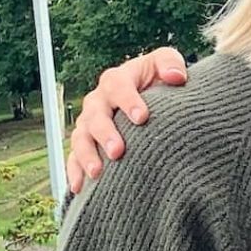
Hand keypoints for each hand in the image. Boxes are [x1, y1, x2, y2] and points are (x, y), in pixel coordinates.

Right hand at [65, 48, 190, 192]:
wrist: (150, 96)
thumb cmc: (158, 79)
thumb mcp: (165, 64)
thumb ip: (170, 63)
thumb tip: (176, 77)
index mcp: (117, 80)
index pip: (118, 86)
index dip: (128, 101)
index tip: (142, 117)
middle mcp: (99, 101)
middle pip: (95, 116)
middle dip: (105, 134)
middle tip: (118, 151)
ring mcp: (89, 123)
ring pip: (81, 138)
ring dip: (86, 155)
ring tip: (97, 173)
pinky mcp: (86, 143)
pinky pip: (74, 157)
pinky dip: (74, 171)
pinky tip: (78, 187)